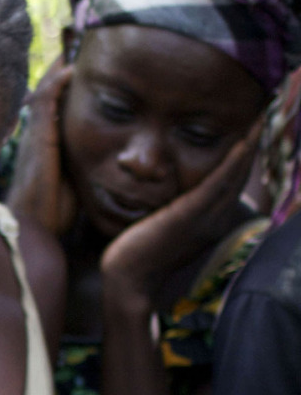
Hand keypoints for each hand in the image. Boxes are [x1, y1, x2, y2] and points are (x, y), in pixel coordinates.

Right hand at [7, 58, 75, 237]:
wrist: (33, 229)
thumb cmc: (54, 210)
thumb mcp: (74, 177)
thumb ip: (83, 159)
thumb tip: (111, 154)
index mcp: (45, 140)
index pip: (53, 102)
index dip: (64, 80)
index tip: (80, 59)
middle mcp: (37, 132)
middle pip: (47, 89)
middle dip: (61, 65)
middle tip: (76, 40)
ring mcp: (35, 134)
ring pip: (45, 90)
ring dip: (59, 67)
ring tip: (74, 43)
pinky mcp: (39, 139)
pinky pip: (45, 104)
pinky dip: (57, 84)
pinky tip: (70, 68)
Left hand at [101, 117, 263, 299]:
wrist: (128, 278)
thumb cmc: (139, 251)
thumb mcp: (163, 223)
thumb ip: (175, 207)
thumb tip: (173, 190)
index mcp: (210, 219)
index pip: (232, 180)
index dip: (245, 155)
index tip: (254, 129)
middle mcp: (214, 218)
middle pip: (241, 175)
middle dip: (254, 145)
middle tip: (267, 116)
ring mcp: (204, 218)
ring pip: (234, 176)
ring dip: (249, 147)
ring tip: (261, 120)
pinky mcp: (189, 216)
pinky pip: (215, 185)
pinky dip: (231, 164)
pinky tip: (242, 143)